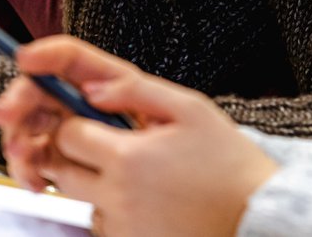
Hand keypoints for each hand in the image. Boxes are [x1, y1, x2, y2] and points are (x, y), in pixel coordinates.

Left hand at [0, 36, 278, 236]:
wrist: (253, 215)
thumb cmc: (226, 159)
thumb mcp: (190, 108)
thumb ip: (136, 91)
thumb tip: (91, 87)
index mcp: (128, 158)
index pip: (66, 133)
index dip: (73, 117)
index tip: (89, 110)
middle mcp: (114, 198)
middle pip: (59, 167)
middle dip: (72, 146)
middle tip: (109, 133)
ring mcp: (117, 227)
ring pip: (74, 195)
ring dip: (89, 174)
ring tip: (136, 162)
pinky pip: (98, 219)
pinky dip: (110, 202)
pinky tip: (146, 191)